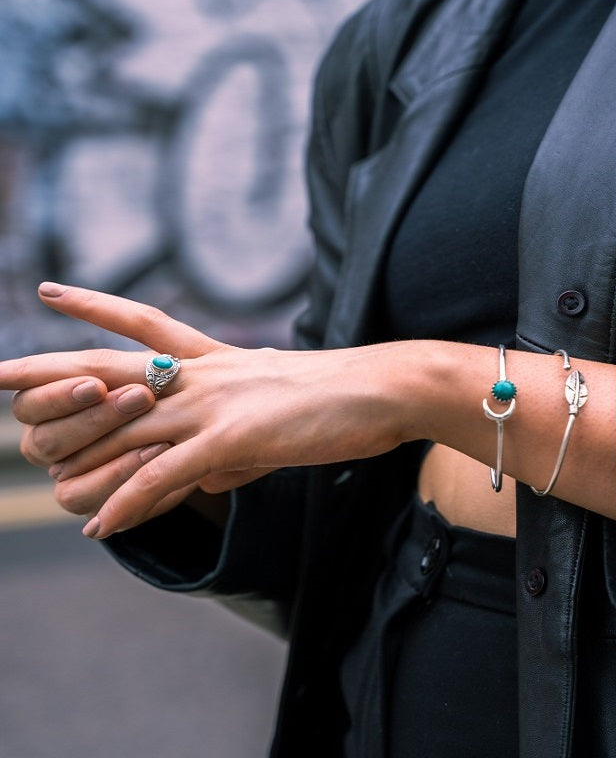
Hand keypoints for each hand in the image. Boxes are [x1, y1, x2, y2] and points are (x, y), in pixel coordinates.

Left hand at [0, 283, 411, 537]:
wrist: (382, 389)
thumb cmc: (335, 397)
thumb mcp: (271, 410)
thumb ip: (227, 437)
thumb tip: (203, 469)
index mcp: (213, 357)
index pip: (141, 321)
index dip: (93, 306)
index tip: (49, 289)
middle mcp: (203, 372)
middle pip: (110, 369)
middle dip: (48, 373)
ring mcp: (214, 402)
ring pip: (126, 427)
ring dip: (77, 456)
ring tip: (33, 476)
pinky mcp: (234, 437)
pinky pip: (165, 475)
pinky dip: (128, 503)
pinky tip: (100, 526)